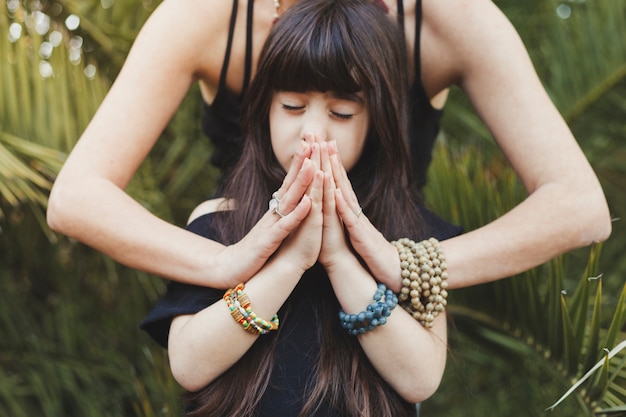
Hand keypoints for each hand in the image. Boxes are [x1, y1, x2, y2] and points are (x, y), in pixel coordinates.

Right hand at [218, 141, 316, 286]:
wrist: (232, 268)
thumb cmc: (256, 249)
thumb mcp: (272, 226)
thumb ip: (280, 211)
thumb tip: (289, 195)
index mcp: (276, 210)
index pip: (290, 181)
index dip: (301, 163)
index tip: (312, 143)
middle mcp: (273, 212)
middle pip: (289, 183)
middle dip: (302, 162)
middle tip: (313, 141)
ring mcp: (270, 225)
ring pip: (289, 200)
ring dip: (301, 182)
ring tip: (313, 164)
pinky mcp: (269, 241)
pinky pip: (286, 225)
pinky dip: (297, 213)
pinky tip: (308, 203)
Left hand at [330, 142, 401, 290]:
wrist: (392, 275)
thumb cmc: (372, 256)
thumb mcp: (355, 235)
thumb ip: (347, 220)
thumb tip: (338, 207)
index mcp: (351, 213)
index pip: (339, 184)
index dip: (330, 164)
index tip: (321, 143)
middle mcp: (355, 213)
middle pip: (341, 182)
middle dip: (331, 159)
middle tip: (321, 137)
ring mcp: (358, 223)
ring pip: (344, 194)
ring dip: (335, 173)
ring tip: (327, 154)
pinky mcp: (360, 237)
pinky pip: (349, 219)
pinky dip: (342, 205)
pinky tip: (334, 192)